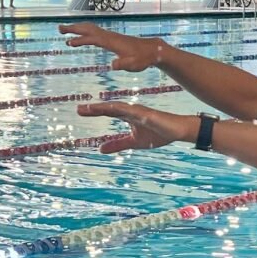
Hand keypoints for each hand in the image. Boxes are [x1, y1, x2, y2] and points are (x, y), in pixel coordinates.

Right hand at [60, 22, 165, 71]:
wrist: (151, 50)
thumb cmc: (142, 59)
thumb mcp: (133, 64)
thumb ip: (123, 64)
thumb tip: (113, 65)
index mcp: (111, 42)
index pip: (93, 38)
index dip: (81, 39)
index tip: (69, 41)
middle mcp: (109, 37)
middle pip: (88, 29)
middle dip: (74, 28)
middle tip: (59, 28)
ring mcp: (110, 37)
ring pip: (91, 29)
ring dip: (77, 29)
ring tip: (64, 32)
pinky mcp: (112, 39)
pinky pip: (95, 33)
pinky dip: (85, 33)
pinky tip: (80, 38)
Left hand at [78, 102, 195, 153]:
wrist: (177, 131)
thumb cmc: (158, 134)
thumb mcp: (133, 142)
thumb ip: (117, 144)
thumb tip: (100, 149)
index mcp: (127, 116)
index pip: (108, 112)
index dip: (94, 111)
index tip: (80, 111)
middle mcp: (131, 111)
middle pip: (110, 108)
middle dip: (95, 109)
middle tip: (79, 109)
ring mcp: (139, 111)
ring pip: (118, 108)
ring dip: (104, 108)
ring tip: (91, 108)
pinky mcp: (147, 114)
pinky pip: (133, 112)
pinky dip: (123, 110)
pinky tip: (113, 109)